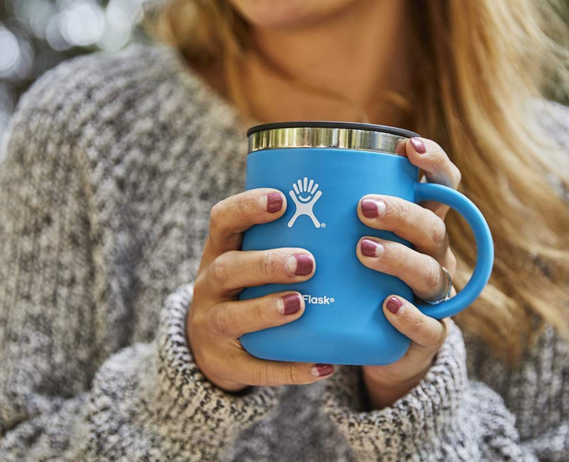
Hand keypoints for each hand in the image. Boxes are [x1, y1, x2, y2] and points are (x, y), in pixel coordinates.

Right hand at [187, 188, 333, 392]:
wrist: (211, 346)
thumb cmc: (248, 288)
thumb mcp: (250, 259)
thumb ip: (285, 240)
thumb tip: (359, 216)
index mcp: (219, 252)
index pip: (222, 221)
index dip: (247, 208)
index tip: (282, 199)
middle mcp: (210, 286)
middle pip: (227, 269)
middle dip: (266, 264)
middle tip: (307, 262)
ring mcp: (213, 326)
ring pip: (232, 318)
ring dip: (267, 309)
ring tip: (301, 305)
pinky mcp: (226, 363)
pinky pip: (256, 369)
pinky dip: (290, 368)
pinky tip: (323, 367)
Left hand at [358, 137, 461, 408]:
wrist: (369, 345)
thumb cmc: (353, 282)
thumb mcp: (346, 245)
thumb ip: (331, 216)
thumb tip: (282, 175)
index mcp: (417, 228)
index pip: (442, 188)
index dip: (433, 164)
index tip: (406, 147)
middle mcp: (432, 258)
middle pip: (433, 229)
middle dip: (401, 214)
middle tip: (364, 208)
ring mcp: (432, 297)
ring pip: (430, 274)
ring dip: (399, 258)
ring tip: (364, 250)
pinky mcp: (427, 336)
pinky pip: (430, 327)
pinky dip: (410, 316)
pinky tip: (388, 305)